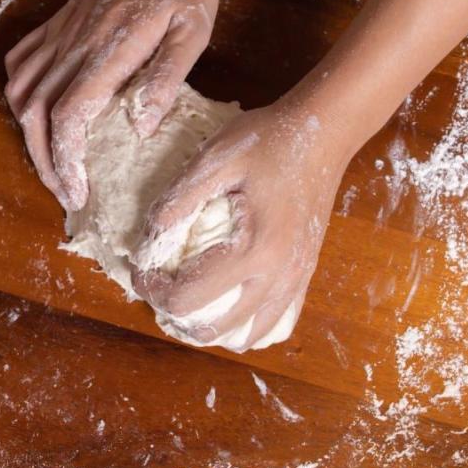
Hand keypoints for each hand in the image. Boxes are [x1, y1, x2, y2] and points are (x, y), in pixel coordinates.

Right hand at [4, 0, 218, 209]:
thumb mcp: (193, 31)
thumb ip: (166, 78)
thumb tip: (139, 128)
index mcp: (110, 51)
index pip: (70, 115)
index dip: (67, 160)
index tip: (80, 192)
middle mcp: (76, 44)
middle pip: (37, 112)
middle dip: (44, 161)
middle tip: (66, 192)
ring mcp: (63, 33)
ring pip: (22, 90)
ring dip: (28, 133)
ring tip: (51, 162)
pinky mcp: (58, 24)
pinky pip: (21, 61)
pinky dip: (19, 93)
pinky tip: (35, 113)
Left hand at [134, 100, 346, 350]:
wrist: (326, 132)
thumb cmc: (270, 139)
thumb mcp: (216, 158)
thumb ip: (179, 198)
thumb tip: (148, 240)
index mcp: (254, 249)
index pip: (187, 298)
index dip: (153, 289)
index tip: (141, 268)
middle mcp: (278, 276)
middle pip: (214, 330)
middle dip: (176, 315)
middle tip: (162, 286)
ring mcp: (296, 279)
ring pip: (248, 335)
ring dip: (212, 328)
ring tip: (191, 300)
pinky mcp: (304, 274)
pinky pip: (274, 322)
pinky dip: (245, 325)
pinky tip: (228, 304)